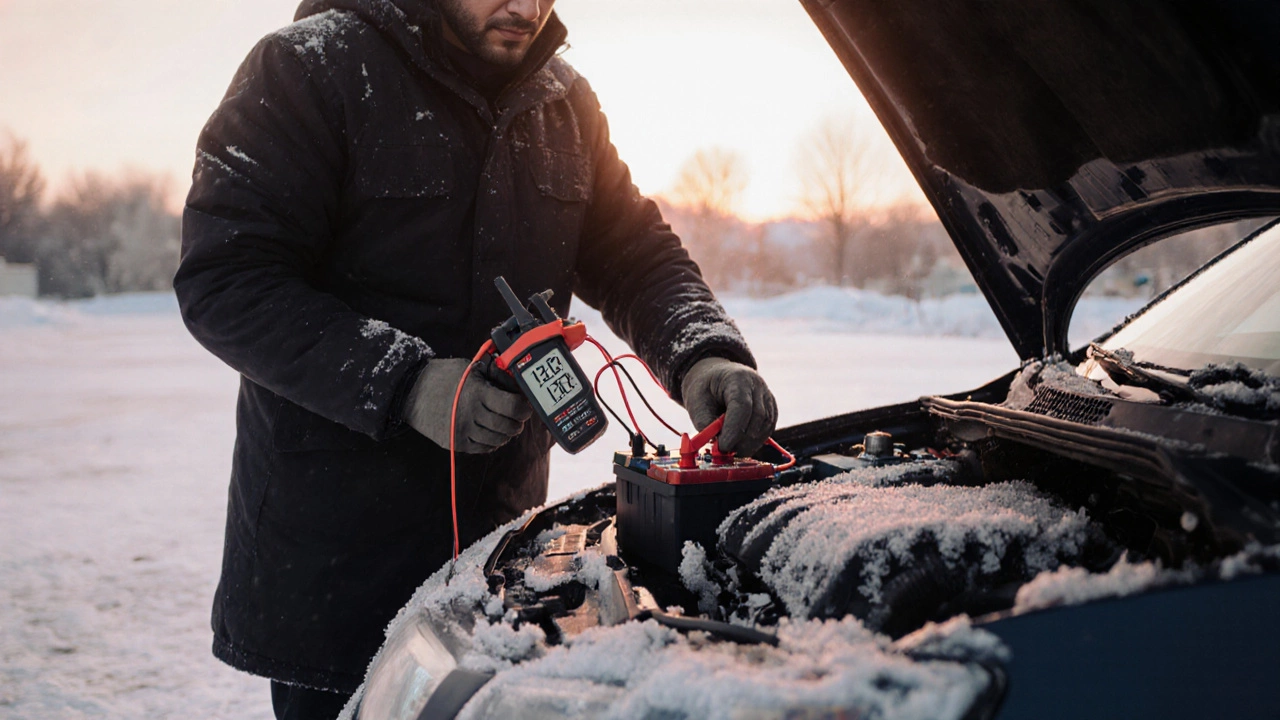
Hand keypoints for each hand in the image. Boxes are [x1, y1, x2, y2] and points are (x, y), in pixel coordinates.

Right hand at [403, 358, 531, 452]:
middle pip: (508, 426)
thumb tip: (516, 385)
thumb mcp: (469, 368)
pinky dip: (492, 442)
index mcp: (477, 393)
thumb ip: (493, 377)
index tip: (524, 404)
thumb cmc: (442, 376)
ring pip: (498, 440)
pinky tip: (491, 432)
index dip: (523, 407)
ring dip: (506, 433)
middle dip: (517, 421)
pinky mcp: (455, 443)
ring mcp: (462, 431)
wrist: (409, 391)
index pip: (513, 406)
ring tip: (505, 424)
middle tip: (518, 415)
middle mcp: (471, 415)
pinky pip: (483, 448)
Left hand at [680, 356, 777, 456]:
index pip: (742, 406)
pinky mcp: (771, 408)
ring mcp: (767, 396)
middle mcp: (757, 385)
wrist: (715, 377)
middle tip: (726, 452)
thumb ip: (706, 423)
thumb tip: (717, 444)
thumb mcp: (696, 403)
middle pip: (758, 417)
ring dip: (750, 443)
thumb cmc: (704, 389)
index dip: (734, 430)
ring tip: (732, 450)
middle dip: (743, 440)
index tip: (723, 447)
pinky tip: (742, 445)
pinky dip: (756, 440)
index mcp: (737, 378)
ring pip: (766, 425)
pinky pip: (768, 428)